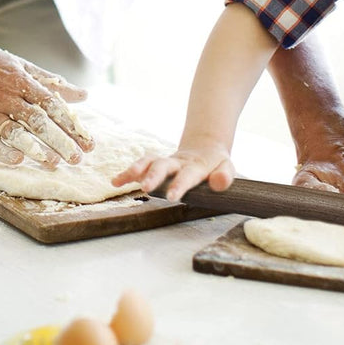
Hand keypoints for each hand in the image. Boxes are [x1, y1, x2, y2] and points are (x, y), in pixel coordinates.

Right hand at [0, 34, 92, 166]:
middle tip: (77, 158)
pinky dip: (1, 151)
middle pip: (37, 121)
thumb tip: (83, 95)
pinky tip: (17, 161)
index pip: (53, 105)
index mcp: (21, 81)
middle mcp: (5, 96)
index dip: (72, 124)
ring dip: (35, 149)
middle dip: (59, 140)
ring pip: (13, 132)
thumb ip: (52, 82)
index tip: (88, 142)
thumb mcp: (21, 66)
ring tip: (53, 163)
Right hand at [112, 138, 235, 201]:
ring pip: (149, 161)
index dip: (179, 184)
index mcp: (197, 165)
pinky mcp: (157, 164)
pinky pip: (142, 165)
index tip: (172, 196)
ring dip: (136, 169)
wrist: (205, 148)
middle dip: (153, 176)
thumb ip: (225, 176)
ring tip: (121, 180)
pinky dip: (128, 173)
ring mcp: (166, 162)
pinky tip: (116, 182)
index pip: (187, 175)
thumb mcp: (227, 168)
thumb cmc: (216, 164)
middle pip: (164, 165)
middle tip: (145, 188)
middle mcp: (178, 162)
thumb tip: (218, 183)